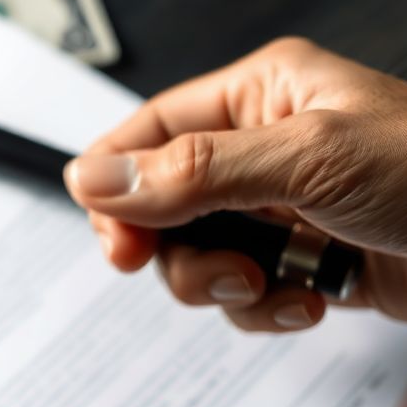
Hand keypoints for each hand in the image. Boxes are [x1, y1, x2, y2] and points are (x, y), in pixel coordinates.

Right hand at [65, 37, 406, 331]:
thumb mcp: (309, 160)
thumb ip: (194, 172)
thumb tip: (98, 180)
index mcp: (262, 96)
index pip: (150, 132)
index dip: (116, 183)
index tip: (111, 235)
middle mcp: (264, 150)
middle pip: (161, 206)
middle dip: (175, 248)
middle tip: (197, 269)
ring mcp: (283, 210)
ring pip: (195, 257)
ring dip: (222, 285)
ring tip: (270, 284)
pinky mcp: (304, 262)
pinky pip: (243, 294)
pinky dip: (266, 309)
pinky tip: (309, 301)